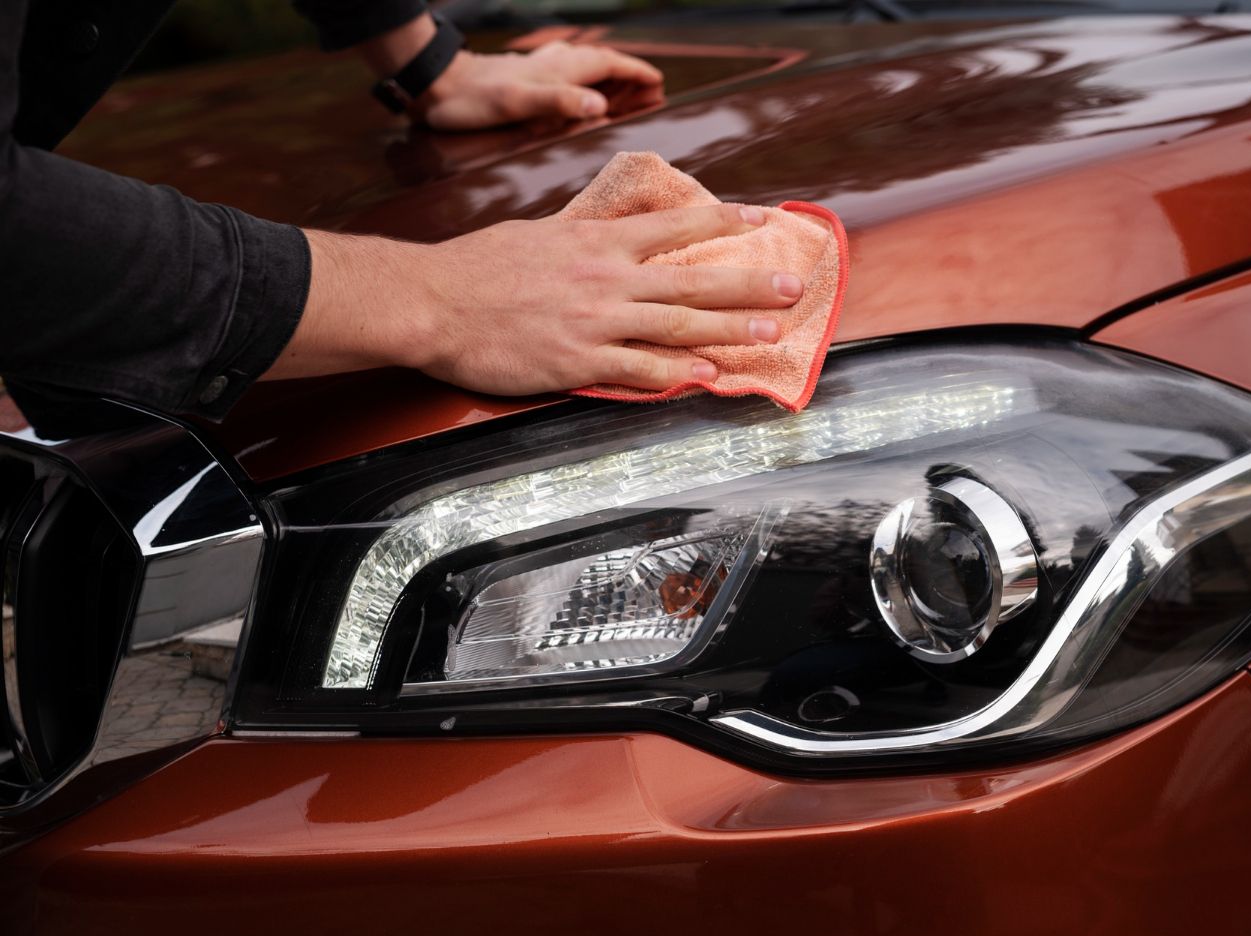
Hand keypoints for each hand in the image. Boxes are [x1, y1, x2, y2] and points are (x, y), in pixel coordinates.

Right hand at [273, 204, 805, 394]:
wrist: (431, 302)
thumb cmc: (476, 267)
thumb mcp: (537, 233)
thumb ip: (583, 234)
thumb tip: (613, 225)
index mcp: (597, 241)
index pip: (675, 225)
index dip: (724, 221)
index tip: (763, 218)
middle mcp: (607, 278)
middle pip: (693, 278)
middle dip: (749, 284)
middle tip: (793, 287)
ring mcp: (596, 322)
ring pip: (679, 325)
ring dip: (731, 330)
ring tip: (772, 335)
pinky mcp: (578, 362)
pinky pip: (640, 368)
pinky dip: (679, 371)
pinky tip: (710, 375)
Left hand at [416, 43, 664, 130]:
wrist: (437, 86)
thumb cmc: (475, 100)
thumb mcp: (518, 103)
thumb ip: (560, 101)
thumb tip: (600, 104)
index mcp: (560, 70)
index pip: (609, 65)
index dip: (635, 73)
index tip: (657, 83)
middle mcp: (554, 65)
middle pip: (602, 65)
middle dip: (628, 77)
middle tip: (651, 92)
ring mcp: (540, 70)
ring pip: (585, 69)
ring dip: (609, 80)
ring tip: (627, 94)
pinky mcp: (526, 78)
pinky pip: (568, 77)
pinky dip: (585, 83)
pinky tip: (580, 91)